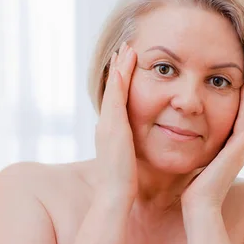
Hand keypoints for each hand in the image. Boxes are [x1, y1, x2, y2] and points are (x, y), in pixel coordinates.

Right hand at [94, 42, 137, 208]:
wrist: (114, 196)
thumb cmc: (124, 183)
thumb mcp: (129, 159)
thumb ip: (131, 149)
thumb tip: (137, 146)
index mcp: (111, 131)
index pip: (116, 100)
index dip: (120, 81)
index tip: (126, 64)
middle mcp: (106, 124)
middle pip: (112, 89)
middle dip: (118, 68)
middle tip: (124, 47)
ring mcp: (107, 125)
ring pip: (112, 89)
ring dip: (118, 68)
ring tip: (126, 49)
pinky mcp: (112, 128)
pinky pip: (115, 98)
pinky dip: (118, 81)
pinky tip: (123, 66)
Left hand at [181, 81, 243, 210]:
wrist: (200, 205)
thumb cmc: (195, 192)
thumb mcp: (198, 168)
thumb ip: (199, 159)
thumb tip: (188, 151)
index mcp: (228, 155)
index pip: (234, 127)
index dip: (236, 111)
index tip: (233, 95)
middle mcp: (236, 152)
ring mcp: (238, 152)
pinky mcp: (236, 152)